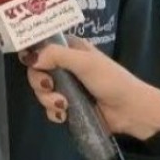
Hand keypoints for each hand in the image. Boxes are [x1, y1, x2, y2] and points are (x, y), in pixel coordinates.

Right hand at [21, 36, 159, 139]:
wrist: (132, 111)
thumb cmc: (111, 80)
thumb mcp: (85, 62)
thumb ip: (56, 55)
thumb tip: (30, 59)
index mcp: (68, 49)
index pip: (40, 45)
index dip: (31, 52)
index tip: (27, 61)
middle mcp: (63, 65)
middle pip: (35, 69)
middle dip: (38, 80)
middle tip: (49, 86)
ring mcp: (65, 87)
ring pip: (41, 90)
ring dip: (47, 99)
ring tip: (63, 105)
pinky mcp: (68, 106)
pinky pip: (49, 108)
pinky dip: (53, 112)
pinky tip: (63, 115)